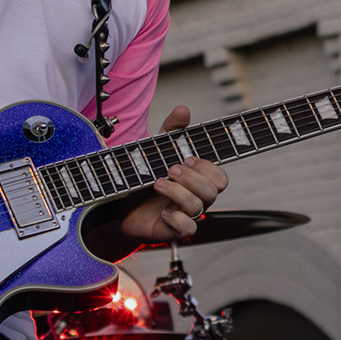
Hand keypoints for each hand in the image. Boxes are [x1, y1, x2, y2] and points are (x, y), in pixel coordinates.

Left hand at [118, 105, 227, 242]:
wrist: (120, 203)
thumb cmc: (146, 175)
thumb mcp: (158, 149)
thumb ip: (172, 130)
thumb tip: (183, 109)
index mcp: (198, 180)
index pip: (220, 177)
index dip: (208, 168)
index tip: (188, 158)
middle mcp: (196, 197)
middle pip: (213, 191)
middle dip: (193, 178)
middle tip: (171, 168)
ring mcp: (186, 214)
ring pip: (199, 207)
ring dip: (178, 193)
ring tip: (158, 182)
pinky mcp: (173, 230)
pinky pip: (187, 230)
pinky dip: (177, 220)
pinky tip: (164, 212)